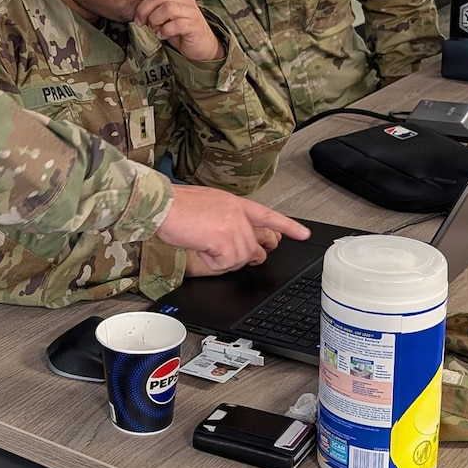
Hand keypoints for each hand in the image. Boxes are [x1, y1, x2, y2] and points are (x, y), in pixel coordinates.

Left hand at [128, 0, 220, 61]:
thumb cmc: (178, 27)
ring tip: (154, 29)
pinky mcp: (194, 24)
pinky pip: (175, 24)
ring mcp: (191, 10)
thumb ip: (152, 3)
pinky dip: (164, 31)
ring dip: (154, 21)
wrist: (200, 44)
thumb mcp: (163, 12)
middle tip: (139, 21)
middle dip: (144, 9)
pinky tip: (162, 35)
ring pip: (166, 8)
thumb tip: (131, 0)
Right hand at [157, 185, 308, 273]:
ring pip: (239, 259)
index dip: (288, 226)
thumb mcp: (209, 206)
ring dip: (220, 259)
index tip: (304, 234)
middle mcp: (239, 214)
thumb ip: (227, 219)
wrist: (163, 205)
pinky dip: (211, 262)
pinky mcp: (224, 239)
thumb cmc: (177, 207)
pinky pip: (226, 264)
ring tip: (203, 243)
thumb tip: (230, 241)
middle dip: (234, 256)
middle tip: (213, 248)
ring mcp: (234, 226)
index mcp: (236, 204)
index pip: (268, 216)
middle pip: (251, 249)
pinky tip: (200, 247)